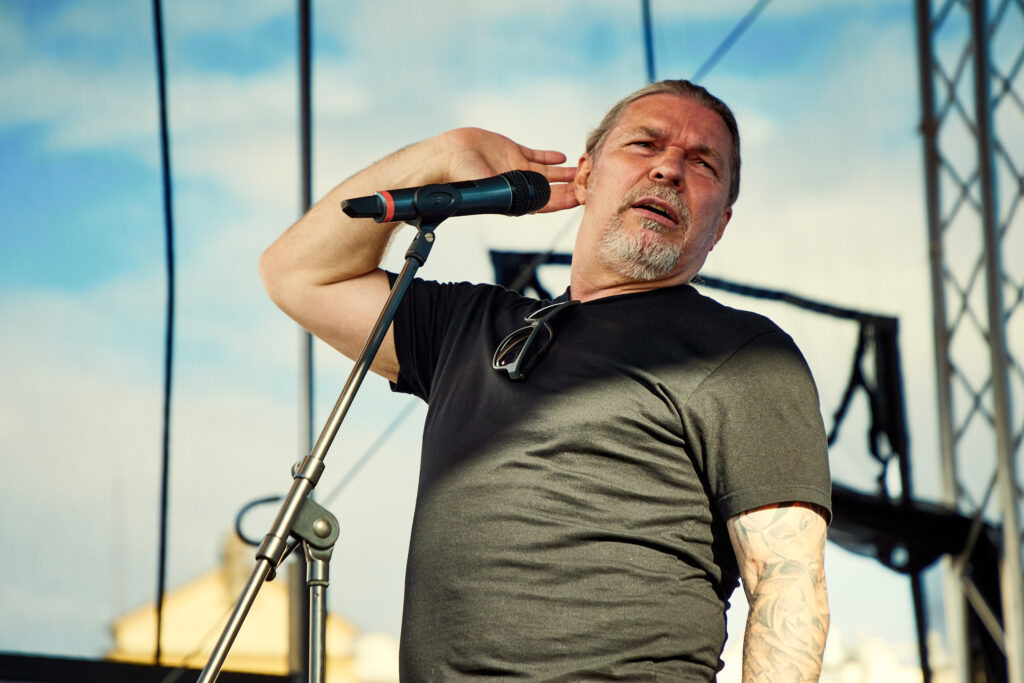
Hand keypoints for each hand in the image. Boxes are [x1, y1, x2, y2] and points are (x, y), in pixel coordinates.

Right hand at [439, 128, 579, 213]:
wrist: (445, 157)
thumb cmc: (462, 179)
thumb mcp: (490, 190)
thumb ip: (511, 195)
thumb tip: (534, 200)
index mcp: (513, 198)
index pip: (545, 203)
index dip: (564, 201)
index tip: (583, 198)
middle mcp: (517, 184)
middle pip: (550, 188)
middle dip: (570, 187)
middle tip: (591, 183)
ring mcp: (515, 167)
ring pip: (546, 172)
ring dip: (564, 172)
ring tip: (583, 170)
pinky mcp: (510, 150)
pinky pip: (534, 155)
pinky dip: (549, 157)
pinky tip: (562, 157)